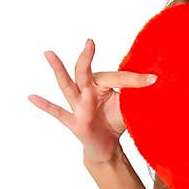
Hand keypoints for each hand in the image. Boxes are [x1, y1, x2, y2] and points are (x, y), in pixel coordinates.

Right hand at [28, 38, 157, 163]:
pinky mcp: (74, 122)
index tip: (153, 79)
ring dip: (59, 70)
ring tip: (49, 53)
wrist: (107, 147)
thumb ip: (137, 96)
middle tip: (90, 42)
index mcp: (101, 85)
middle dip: (87, 58)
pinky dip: (45, 105)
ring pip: (67, 86)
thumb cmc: (115, 121)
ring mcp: (78, 106)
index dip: (136, 80)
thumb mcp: (128, 108)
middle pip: (86, 73)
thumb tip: (157, 83)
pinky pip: (57, 112)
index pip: (117, 78)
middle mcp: (87, 92)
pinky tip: (31, 97)